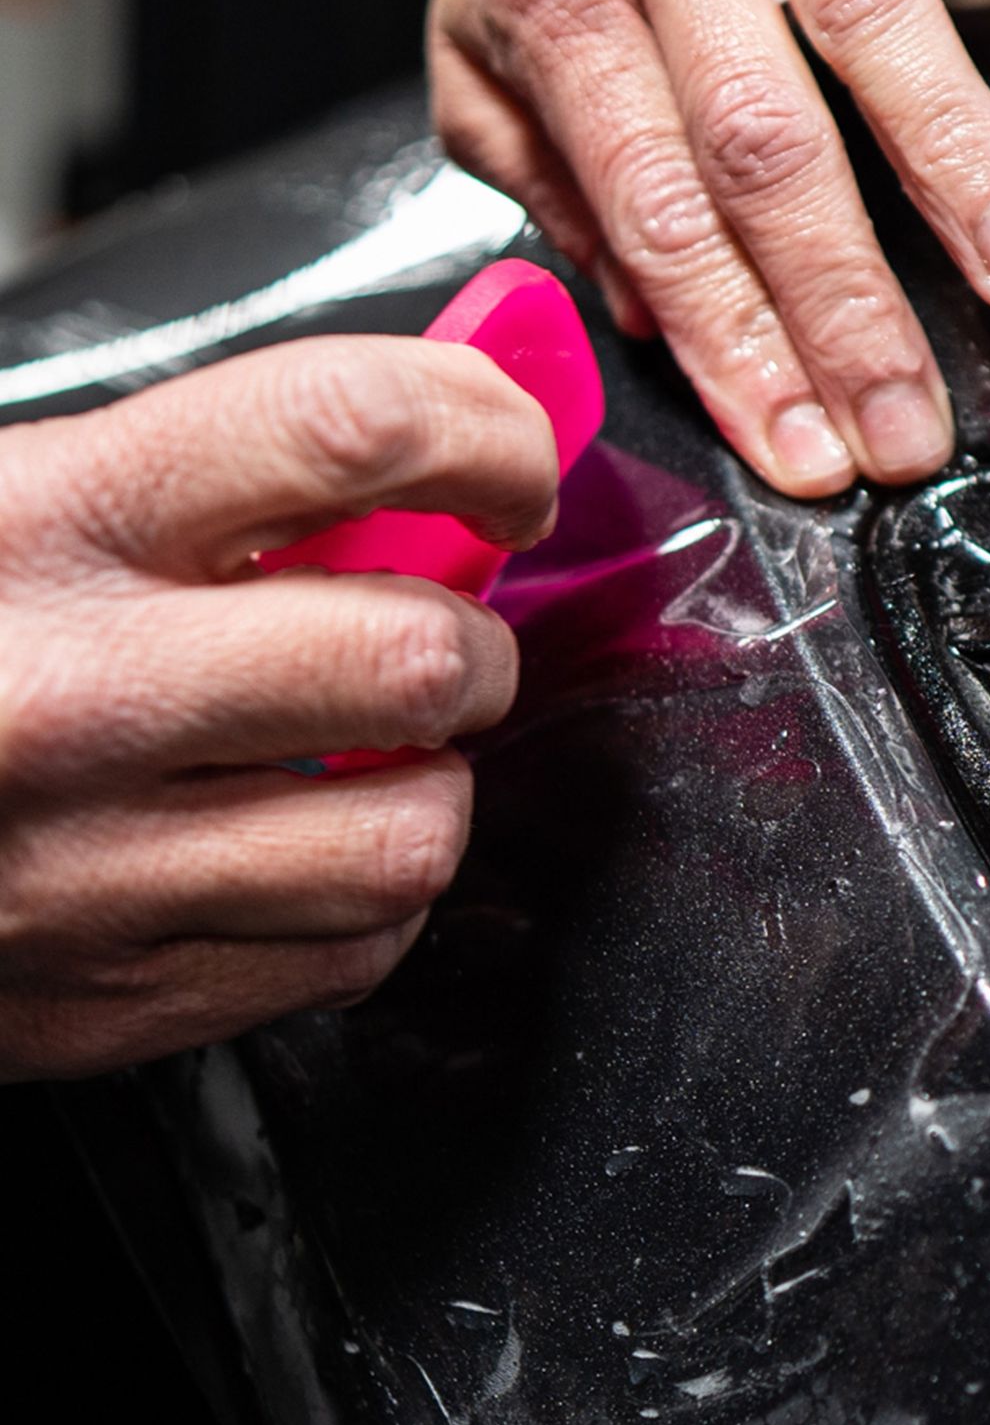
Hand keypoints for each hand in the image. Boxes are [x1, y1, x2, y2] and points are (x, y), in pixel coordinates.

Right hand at [0, 338, 557, 1079]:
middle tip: (436, 631)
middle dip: (470, 641)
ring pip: (411, 834)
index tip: (505, 461)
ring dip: (428, 783)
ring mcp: (92, 872)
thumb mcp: (8, 498)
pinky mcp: (112, 1000)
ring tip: (365, 752)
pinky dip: (364, 898)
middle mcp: (72, 698)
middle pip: (418, 656)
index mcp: (35, 523)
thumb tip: (415, 445)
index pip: (346, 424)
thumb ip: (200, 471)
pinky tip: (299, 848)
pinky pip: (347, 953)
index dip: (485, 430)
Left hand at [422, 0, 989, 496]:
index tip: (804, 447)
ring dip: (957, 155)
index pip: (658, 212)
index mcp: (559, 8)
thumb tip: (643, 318)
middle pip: (766, 142)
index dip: (735, 345)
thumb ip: (551, 196)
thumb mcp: (478, 74)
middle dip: (847, 304)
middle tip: (908, 422)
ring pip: (870, 17)